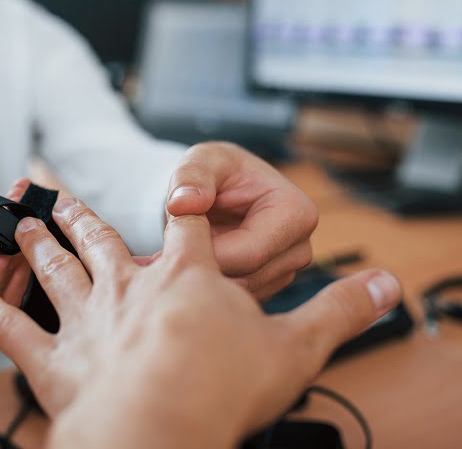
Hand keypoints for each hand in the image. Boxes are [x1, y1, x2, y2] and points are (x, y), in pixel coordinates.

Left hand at [0, 198, 400, 447]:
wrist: (159, 429)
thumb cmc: (221, 389)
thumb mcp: (296, 348)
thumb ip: (340, 312)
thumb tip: (387, 285)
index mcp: (186, 280)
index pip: (186, 227)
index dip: (184, 204)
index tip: (174, 187)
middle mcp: (128, 289)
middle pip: (100, 239)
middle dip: (80, 214)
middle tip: (55, 192)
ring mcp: (85, 322)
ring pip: (54, 272)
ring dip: (35, 246)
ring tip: (17, 224)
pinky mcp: (52, 362)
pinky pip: (11, 331)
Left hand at [163, 141, 317, 299]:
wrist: (216, 191)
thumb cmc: (213, 171)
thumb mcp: (200, 160)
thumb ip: (191, 175)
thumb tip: (183, 203)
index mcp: (297, 213)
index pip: (249, 253)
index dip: (206, 250)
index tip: (173, 240)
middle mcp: (300, 248)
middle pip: (245, 278)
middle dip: (202, 267)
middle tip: (162, 256)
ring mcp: (287, 272)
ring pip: (237, 294)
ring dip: (201, 280)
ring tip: (170, 260)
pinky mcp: (268, 288)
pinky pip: (232, 301)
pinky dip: (205, 289)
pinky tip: (184, 270)